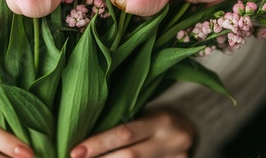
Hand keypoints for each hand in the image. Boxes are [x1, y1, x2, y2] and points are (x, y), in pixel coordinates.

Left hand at [70, 107, 196, 157]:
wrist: (189, 129)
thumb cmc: (156, 117)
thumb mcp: (145, 113)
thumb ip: (123, 124)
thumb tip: (85, 137)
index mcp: (161, 120)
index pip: (125, 134)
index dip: (98, 144)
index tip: (75, 152)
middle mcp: (171, 141)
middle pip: (131, 157)